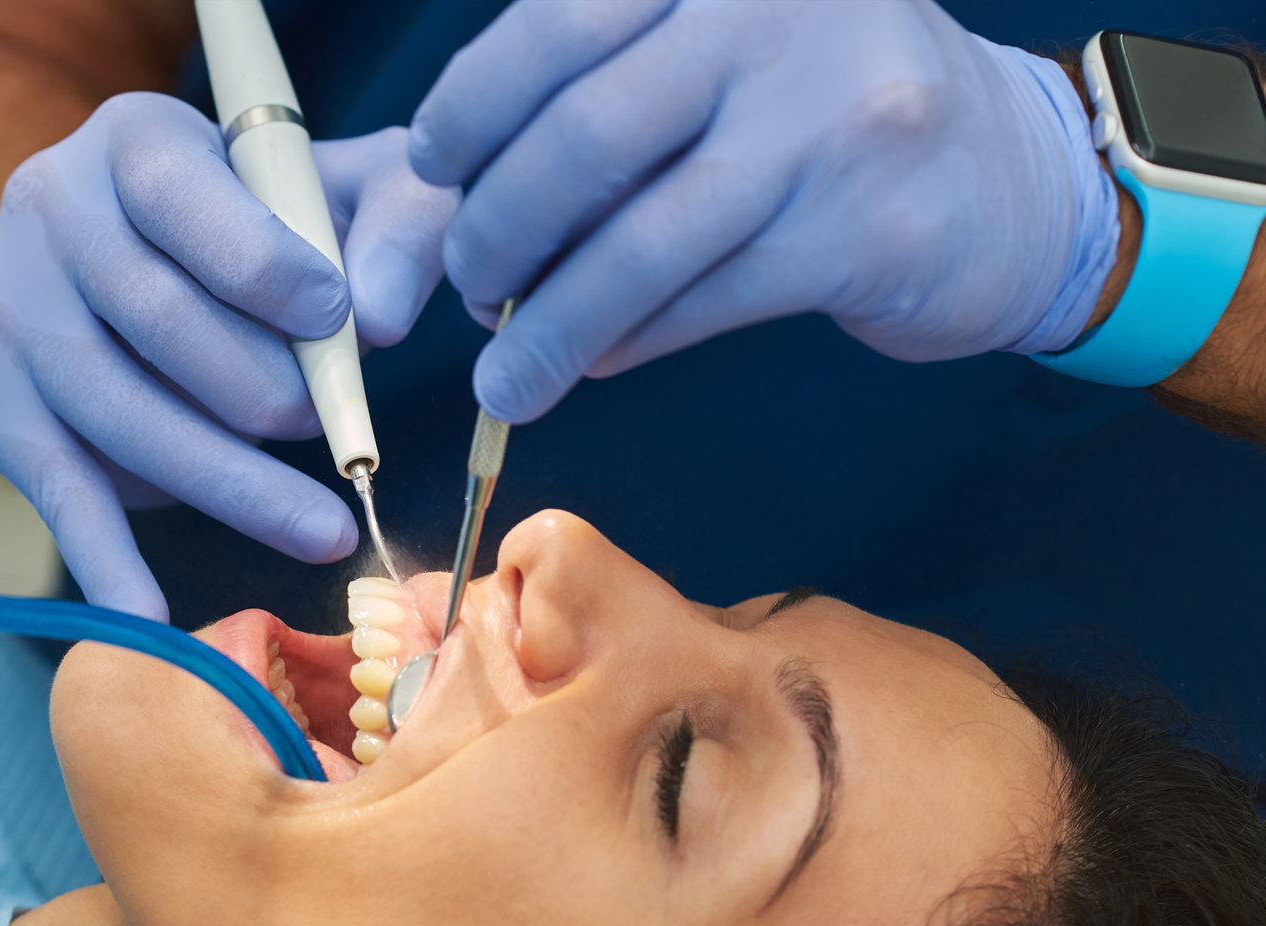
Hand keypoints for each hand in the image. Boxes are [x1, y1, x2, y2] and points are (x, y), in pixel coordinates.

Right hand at [0, 93, 458, 618]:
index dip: (269, 271)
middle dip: (261, 391)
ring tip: (317, 528)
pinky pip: (54, 487)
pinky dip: (104, 556)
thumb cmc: (260, 224)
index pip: (186, 201)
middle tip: (337, 434)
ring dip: (227, 482)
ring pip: (116, 412)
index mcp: (131, 140)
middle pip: (154, 319)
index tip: (339, 323)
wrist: (134, 245)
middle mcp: (42, 208)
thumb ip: (389, 220)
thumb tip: (375, 320)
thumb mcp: (340, 188)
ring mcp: (0, 309)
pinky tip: (150, 614)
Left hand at [408, 0, 1117, 421]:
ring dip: (549, 323)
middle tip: (470, 284)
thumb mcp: (734, 46)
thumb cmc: (830, 111)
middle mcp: (784, 15)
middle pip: (585, 135)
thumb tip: (463, 194)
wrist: (1012, 180)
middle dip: (498, 229)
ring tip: (506, 370)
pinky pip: (698, 302)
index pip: (559, 22)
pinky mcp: (862, 231)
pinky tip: (591, 359)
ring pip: (640, 241)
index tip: (433, 163)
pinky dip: (624, 342)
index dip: (472, 102)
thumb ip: (617, 82)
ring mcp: (834, 121)